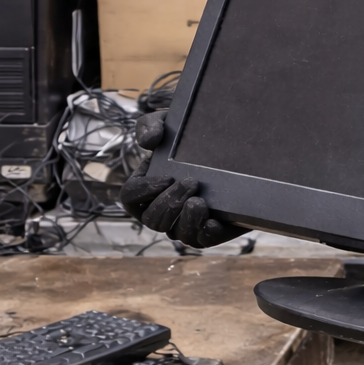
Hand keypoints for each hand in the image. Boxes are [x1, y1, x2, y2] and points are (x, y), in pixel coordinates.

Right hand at [119, 109, 245, 248]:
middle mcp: (162, 208)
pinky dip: (205, 232)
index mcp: (146, 187)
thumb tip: (149, 141)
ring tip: (200, 200)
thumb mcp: (170, 123)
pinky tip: (213, 220)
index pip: (130, 197)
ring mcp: (184, 222)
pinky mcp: (210, 229)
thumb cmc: (191, 135)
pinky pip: (202, 241)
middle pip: (153, 220)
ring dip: (186, 219)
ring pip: (176, 235)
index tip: (166, 177)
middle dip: (169, 203)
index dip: (144, 191)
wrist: (233, 144)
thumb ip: (151, 125)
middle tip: (191, 182)